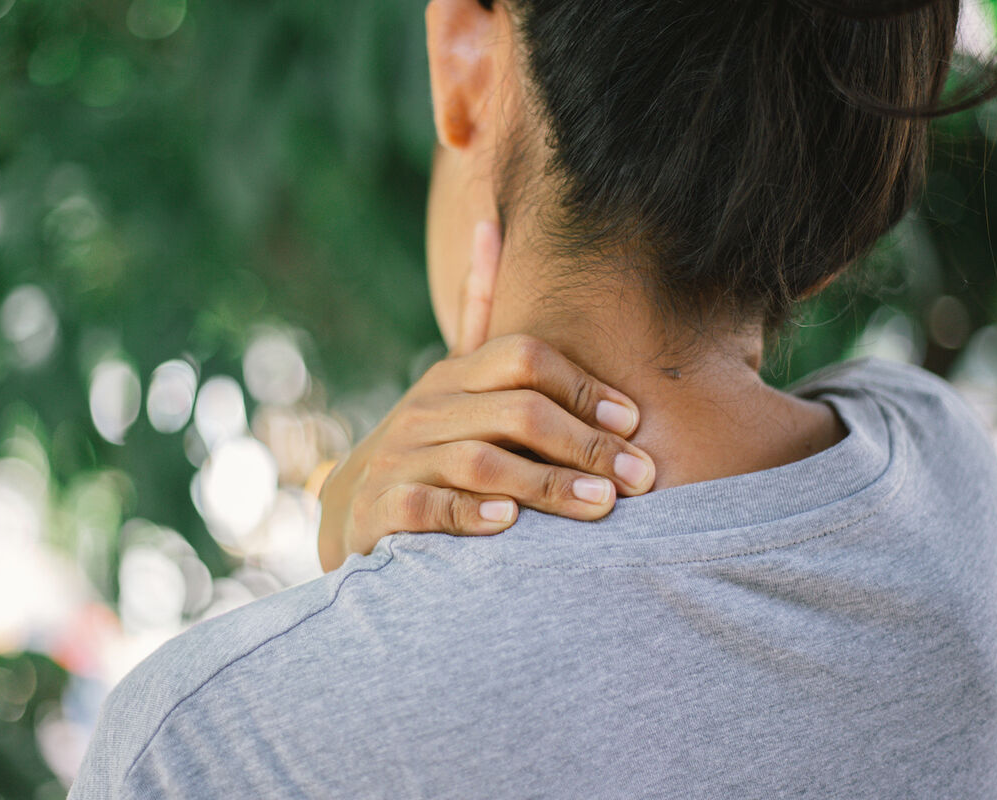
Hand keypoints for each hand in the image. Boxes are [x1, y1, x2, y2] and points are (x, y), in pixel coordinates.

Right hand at [316, 221, 654, 571]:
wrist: (355, 508)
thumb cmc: (429, 442)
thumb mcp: (453, 377)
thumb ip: (477, 314)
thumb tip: (489, 225)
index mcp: (454, 375)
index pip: (524, 359)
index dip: (583, 386)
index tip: (633, 420)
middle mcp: (427, 409)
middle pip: (517, 412)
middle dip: (586, 444)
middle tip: (641, 477)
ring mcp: (402, 456)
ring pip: (481, 462)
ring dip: (546, 483)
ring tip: (601, 505)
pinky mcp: (383, 506)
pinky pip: (429, 506)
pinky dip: (471, 513)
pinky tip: (511, 522)